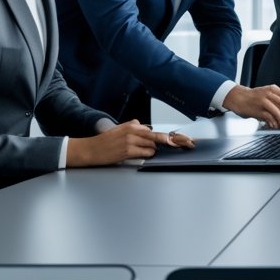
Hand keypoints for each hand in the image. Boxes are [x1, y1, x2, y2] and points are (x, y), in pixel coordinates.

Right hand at [66, 120, 192, 166]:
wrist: (90, 149)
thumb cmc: (105, 141)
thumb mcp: (120, 129)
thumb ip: (133, 127)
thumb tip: (144, 127)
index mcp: (133, 125)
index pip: (156, 130)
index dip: (172, 136)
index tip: (186, 139)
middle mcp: (133, 130)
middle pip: (159, 137)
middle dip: (174, 142)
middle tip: (190, 144)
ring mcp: (131, 140)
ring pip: (153, 146)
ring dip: (152, 150)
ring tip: (139, 151)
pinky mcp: (128, 150)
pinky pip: (146, 153)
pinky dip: (146, 155)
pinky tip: (138, 155)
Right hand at [223, 84, 279, 127]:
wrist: (237, 97)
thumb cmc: (254, 99)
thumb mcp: (268, 96)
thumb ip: (278, 103)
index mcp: (274, 89)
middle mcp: (270, 93)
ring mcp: (263, 101)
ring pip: (279, 111)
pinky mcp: (257, 109)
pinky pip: (269, 117)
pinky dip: (273, 122)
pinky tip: (274, 125)